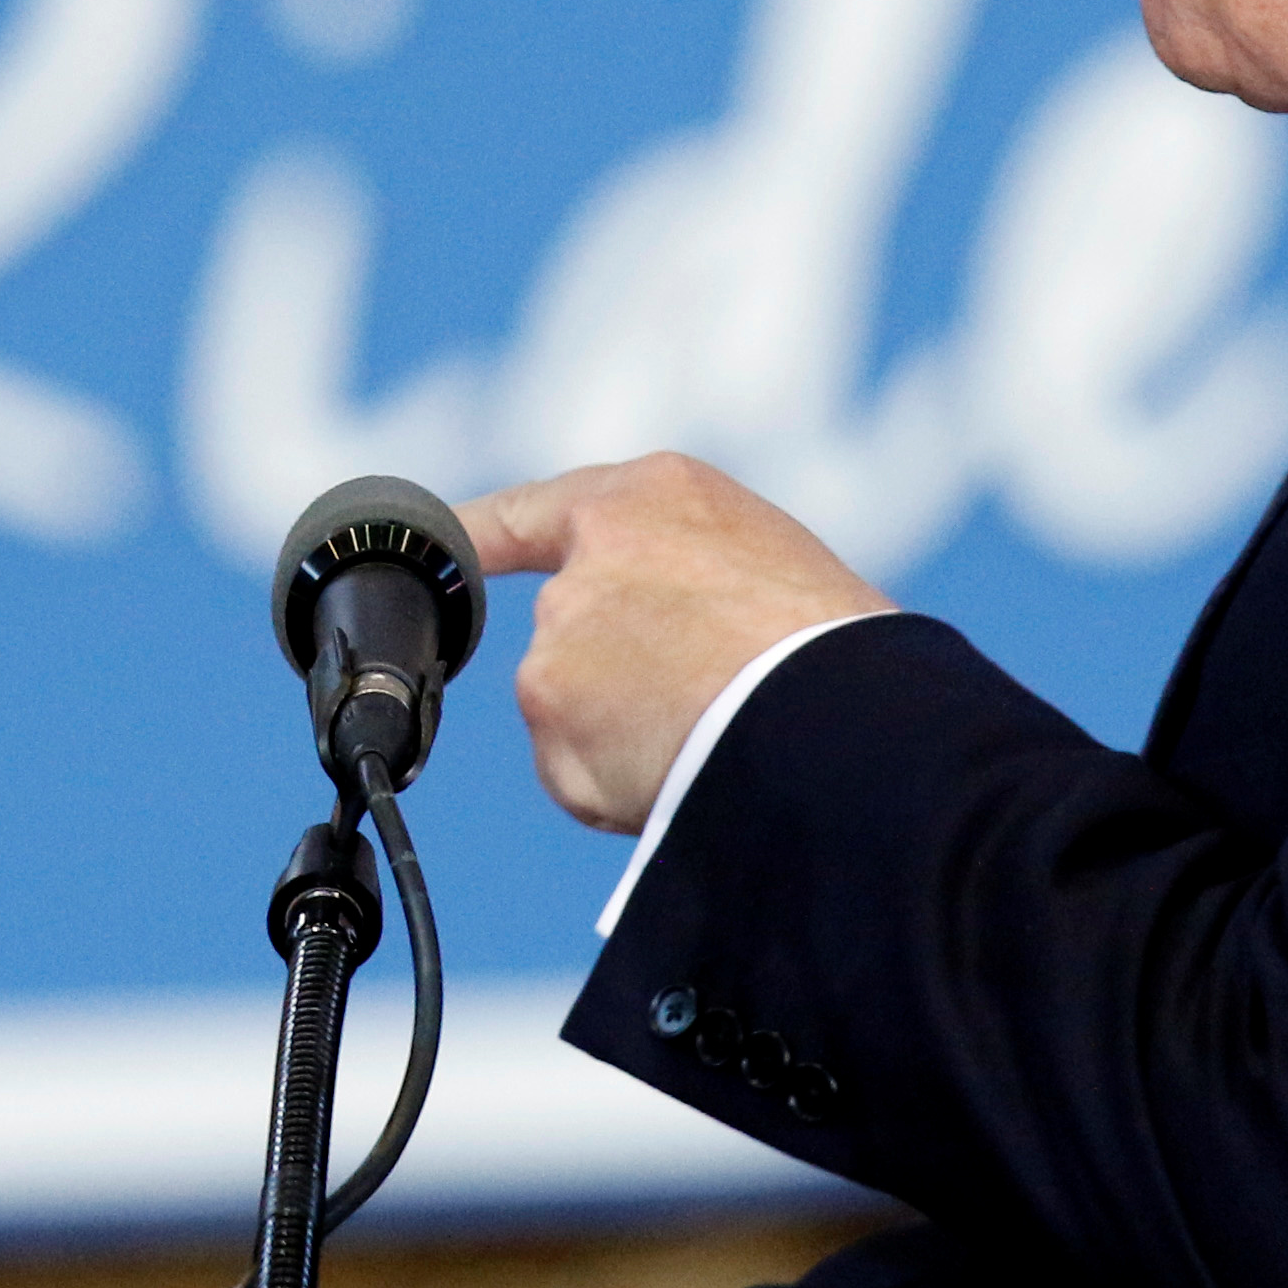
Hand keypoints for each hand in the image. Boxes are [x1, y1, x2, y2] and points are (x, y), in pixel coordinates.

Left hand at [460, 455, 889, 831]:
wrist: (844, 721)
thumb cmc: (841, 653)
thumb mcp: (769, 565)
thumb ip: (688, 579)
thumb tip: (665, 645)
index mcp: (653, 497)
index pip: (538, 511)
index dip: (484, 532)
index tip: (443, 540)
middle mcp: (589, 557)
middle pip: (572, 633)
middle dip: (618, 680)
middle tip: (712, 704)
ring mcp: (559, 637)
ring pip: (576, 709)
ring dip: (627, 736)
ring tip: (718, 738)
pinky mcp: (550, 716)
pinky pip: (580, 774)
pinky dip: (621, 789)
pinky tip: (687, 773)